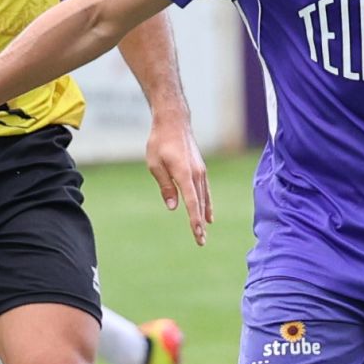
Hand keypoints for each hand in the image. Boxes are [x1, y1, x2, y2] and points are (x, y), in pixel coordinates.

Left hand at [146, 115, 212, 246]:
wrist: (174, 122)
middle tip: (200, 242)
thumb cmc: (160, 142)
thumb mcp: (155, 165)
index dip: (194, 219)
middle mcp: (196, 174)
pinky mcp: (200, 169)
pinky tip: (208, 214)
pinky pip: (205, 191)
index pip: (191, 202)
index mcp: (184, 173)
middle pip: (200, 203)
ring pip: (204, 198)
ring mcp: (200, 171)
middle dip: (199, 223)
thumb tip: (172, 207)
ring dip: (204, 216)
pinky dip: (207, 204)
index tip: (197, 233)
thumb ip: (165, 186)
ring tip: (204, 232)